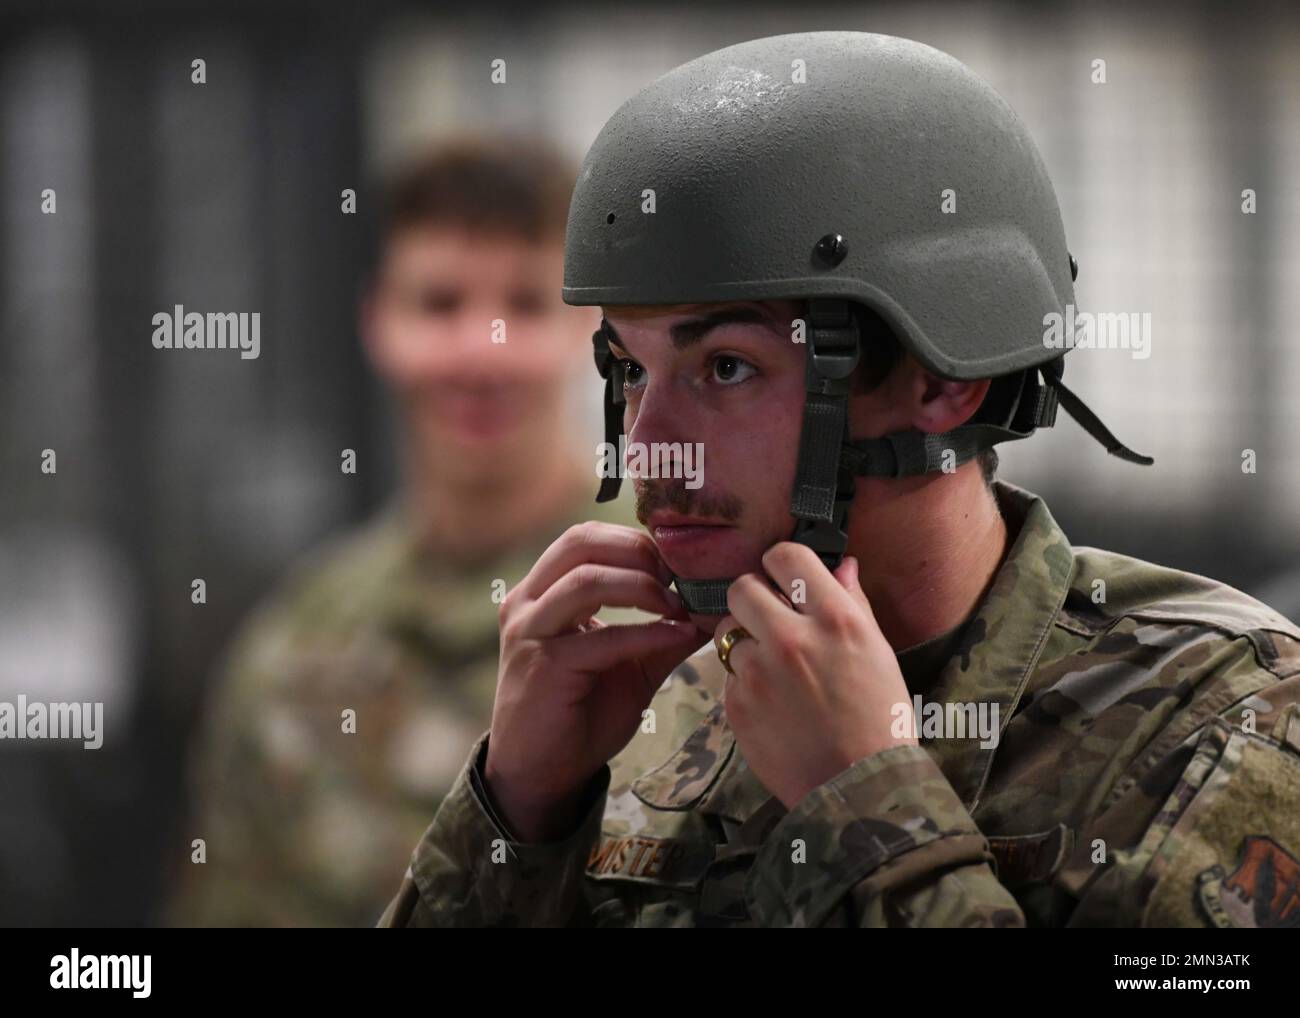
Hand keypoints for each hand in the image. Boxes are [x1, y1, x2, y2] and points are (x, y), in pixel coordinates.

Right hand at [485, 522, 709, 840]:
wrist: (541, 773)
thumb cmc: (580, 714)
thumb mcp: (631, 664)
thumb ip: (663, 632)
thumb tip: (713, 607)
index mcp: (542, 591)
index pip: (586, 536)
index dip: (635, 540)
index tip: (679, 563)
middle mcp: (528, 602)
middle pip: (581, 542)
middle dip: (638, 552)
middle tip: (678, 577)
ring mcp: (531, 632)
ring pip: (587, 580)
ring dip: (642, 587)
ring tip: (678, 607)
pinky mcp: (543, 666)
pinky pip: (601, 637)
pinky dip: (646, 633)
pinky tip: (676, 637)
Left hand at [715, 545, 916, 809]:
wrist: (858, 788)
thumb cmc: (880, 719)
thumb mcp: (878, 653)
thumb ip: (853, 603)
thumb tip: (843, 564)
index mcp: (835, 620)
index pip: (786, 556)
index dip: (780, 563)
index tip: (783, 578)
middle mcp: (792, 639)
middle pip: (741, 587)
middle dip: (753, 598)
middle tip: (768, 618)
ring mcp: (759, 673)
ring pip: (726, 630)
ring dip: (743, 640)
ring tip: (771, 665)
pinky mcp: (737, 704)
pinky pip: (727, 673)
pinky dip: (743, 681)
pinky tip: (771, 701)